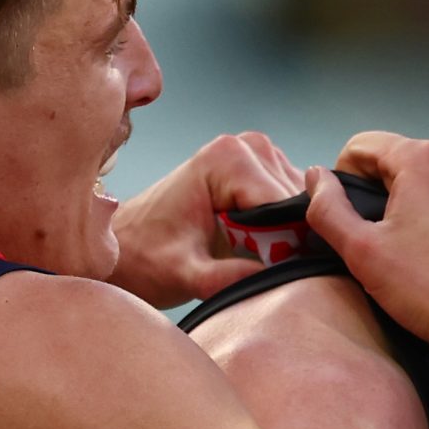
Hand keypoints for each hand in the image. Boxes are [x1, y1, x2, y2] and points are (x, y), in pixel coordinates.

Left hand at [107, 132, 304, 307]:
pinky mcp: (264, 173)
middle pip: (299, 205)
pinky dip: (285, 232)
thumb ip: (223, 279)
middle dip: (287, 243)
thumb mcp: (183, 274)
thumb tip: (271, 282)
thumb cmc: (145, 256)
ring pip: (303, 207)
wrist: (125, 247)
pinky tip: (259, 249)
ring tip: (251, 259)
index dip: (287, 247)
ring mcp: (258, 156)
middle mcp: (248, 146)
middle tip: (253, 270)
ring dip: (288, 239)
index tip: (269, 276)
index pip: (287, 206)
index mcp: (228, 158)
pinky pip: (295, 207)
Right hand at [304, 133, 428, 346]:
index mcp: (424, 157)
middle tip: (381, 240)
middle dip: (380, 192)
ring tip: (412, 248)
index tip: (350, 217)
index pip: (362, 146)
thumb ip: (327, 209)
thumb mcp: (361, 252)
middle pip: (397, 159)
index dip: (343, 179)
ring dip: (410, 201)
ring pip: (426, 176)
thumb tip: (316, 178)